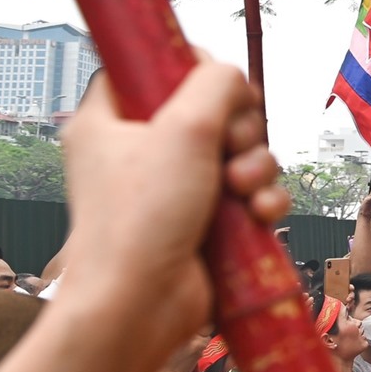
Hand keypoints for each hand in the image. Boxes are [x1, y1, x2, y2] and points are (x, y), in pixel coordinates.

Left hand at [56, 61, 287, 371]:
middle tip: (230, 148)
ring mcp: (173, 188)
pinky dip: (261, 200)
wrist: (141, 305)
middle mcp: (138, 151)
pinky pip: (249, 193)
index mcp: (109, 121)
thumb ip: (217, 84)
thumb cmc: (142, 218)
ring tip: (243, 190)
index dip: (189, 66)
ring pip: (238, 151)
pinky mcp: (203, 220)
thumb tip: (233, 77)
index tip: (214, 82)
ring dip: (256, 166)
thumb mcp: (184, 129)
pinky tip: (259, 214)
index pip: (149, 67)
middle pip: (210, 108)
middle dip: (239, 128)